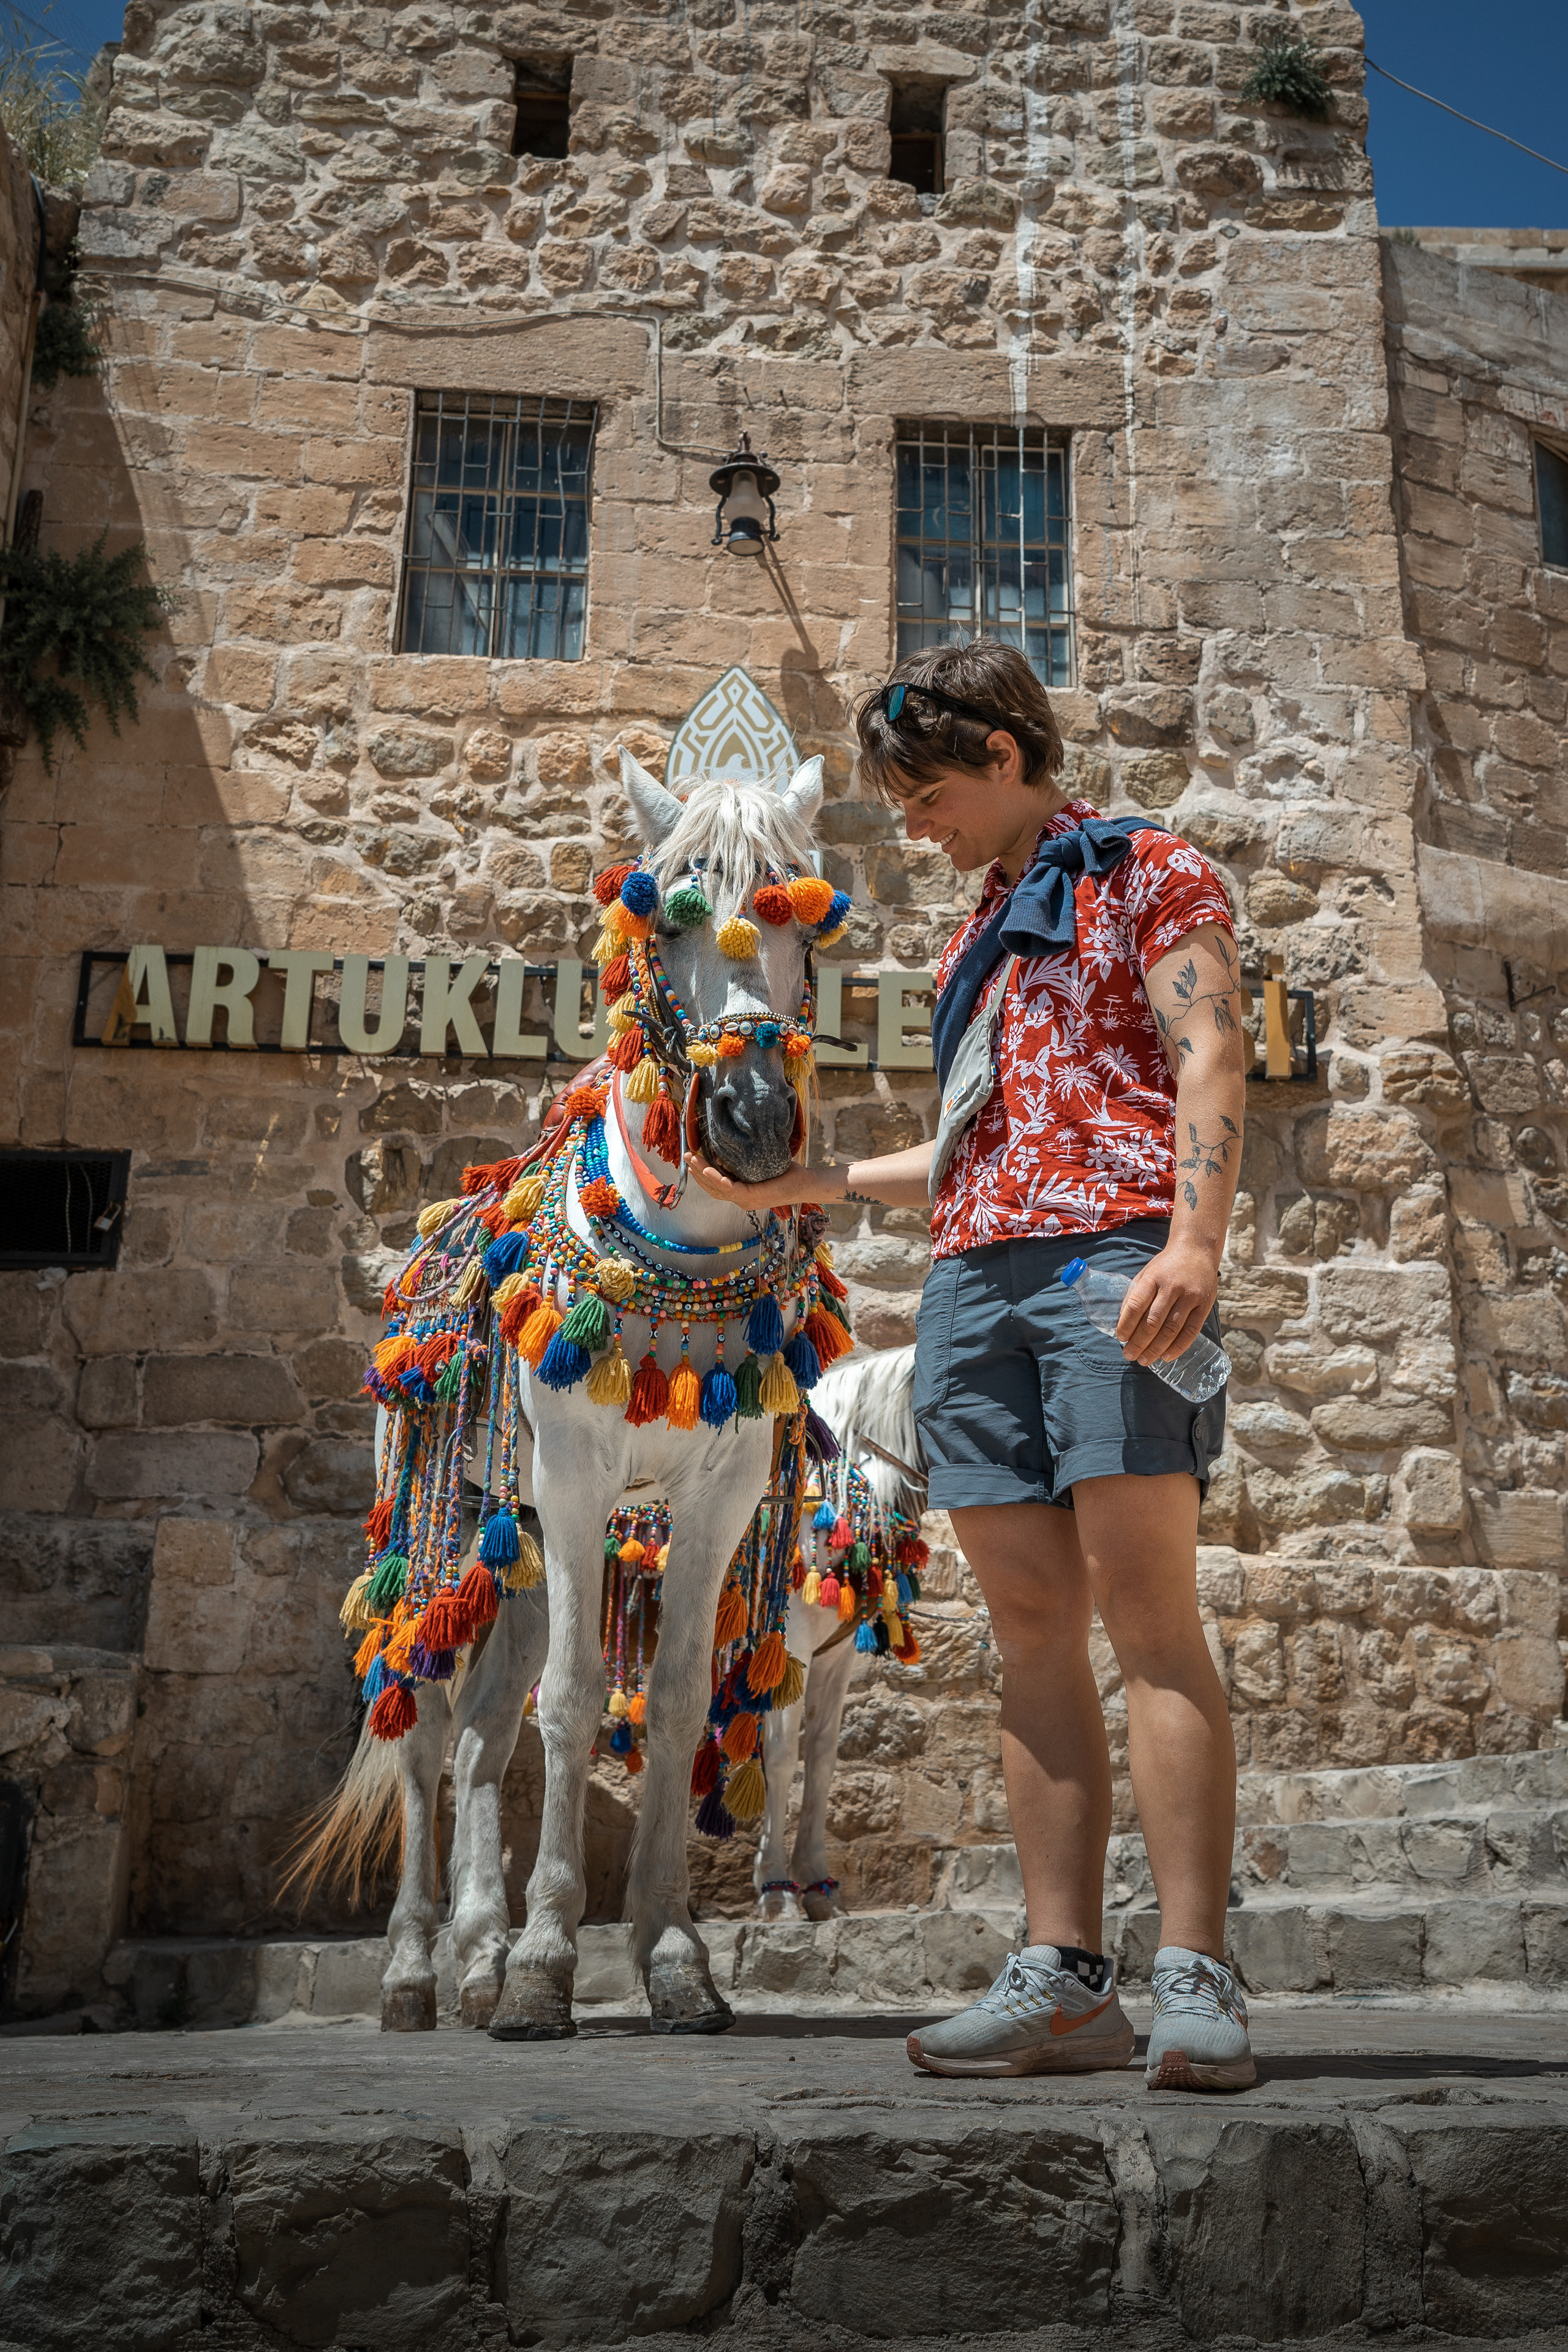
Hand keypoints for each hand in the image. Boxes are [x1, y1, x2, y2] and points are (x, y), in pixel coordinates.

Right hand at [687, 1148, 818, 1212]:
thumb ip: (747, 1161)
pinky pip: (730, 1189)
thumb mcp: (762, 1166)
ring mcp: (746, 1200)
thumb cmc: (787, 1174)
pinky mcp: (753, 1196)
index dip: (701, 1175)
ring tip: (692, 1158)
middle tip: (686, 1156)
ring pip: (717, 1189)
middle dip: (696, 1172)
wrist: (805, 1184)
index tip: (692, 1159)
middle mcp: (742, 1200)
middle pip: (712, 1189)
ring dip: (702, 1173)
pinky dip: (717, 1179)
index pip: (716, 1187)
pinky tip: (708, 1169)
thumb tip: (736, 1144)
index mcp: (742, 1194)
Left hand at [1115, 1237, 1220, 1364]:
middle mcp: (1172, 1287)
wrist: (1197, 1250)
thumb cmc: (1167, 1266)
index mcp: (1153, 1278)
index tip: (1120, 1337)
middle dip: (1139, 1342)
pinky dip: (1178, 1347)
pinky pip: (1191, 1331)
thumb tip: (1122, 1322)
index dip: (1126, 1324)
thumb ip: (1136, 1295)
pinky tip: (1166, 1356)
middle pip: (1153, 1321)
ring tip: (1145, 1360)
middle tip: (1129, 1355)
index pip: (1136, 1305)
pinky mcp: (1205, 1305)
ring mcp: (1190, 1296)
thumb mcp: (1147, 1273)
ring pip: (1171, 1329)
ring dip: (1156, 1348)